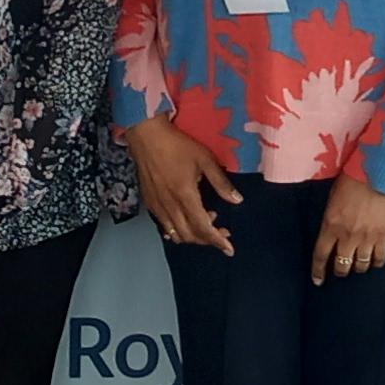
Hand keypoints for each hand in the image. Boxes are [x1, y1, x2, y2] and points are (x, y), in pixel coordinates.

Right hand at [131, 115, 239, 253]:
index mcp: (185, 196)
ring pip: (176, 233)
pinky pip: (164, 226)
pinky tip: (186, 221)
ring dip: (193, 235)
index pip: (203, 228)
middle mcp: (170, 206)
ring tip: (207, 222)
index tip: (229, 249)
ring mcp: (157, 206)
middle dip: (208, 239)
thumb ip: (221, 182)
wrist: (146, 136)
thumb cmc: (177, 145)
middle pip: (190, 235)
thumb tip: (237, 200)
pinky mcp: (150, 203)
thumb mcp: (205, 159)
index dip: (218, 240)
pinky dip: (178, 230)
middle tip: (222, 232)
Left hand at [310, 169, 384, 283]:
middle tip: (341, 270)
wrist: (377, 172)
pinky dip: (377, 262)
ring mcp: (367, 237)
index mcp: (331, 225)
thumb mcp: (333, 198)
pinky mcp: (383, 234)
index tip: (318, 279)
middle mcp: (347, 235)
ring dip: (358, 267)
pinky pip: (380, 257)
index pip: (321, 256)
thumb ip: (331, 218)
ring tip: (358, 266)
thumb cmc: (354, 178)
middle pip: (342, 265)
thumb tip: (332, 230)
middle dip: (340, 270)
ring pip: (361, 265)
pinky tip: (375, 261)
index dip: (318, 271)